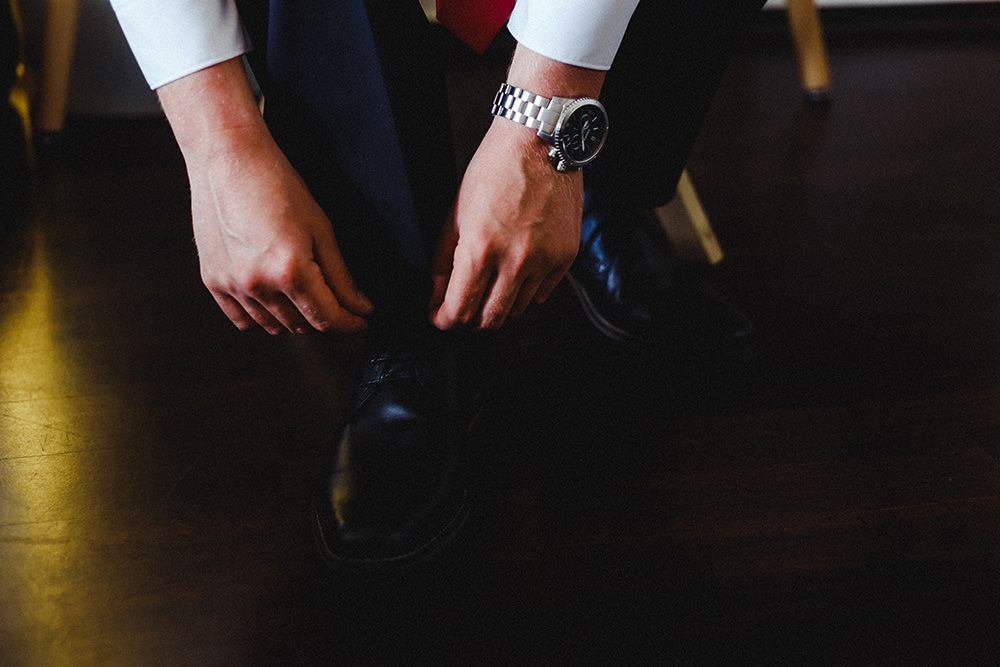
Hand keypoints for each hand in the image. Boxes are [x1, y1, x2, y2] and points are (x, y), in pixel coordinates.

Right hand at [157, 58, 372, 334]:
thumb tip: (359, 306)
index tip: (360, 322)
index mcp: (290, 271)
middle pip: (301, 325)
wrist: (230, 160)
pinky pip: (242, 320)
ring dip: (295, 319)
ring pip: (273, 326)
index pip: (327, 317)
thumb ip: (341, 276)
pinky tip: (275, 301)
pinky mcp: (213, 281)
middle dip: (324, 318)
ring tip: (305, 297)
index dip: (349, 323)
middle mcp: (259, 284)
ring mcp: (232, 285)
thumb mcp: (321, 230)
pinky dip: (262, 317)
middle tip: (337, 303)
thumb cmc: (277, 185)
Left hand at [429, 118, 581, 329]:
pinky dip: (526, 291)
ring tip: (490, 286)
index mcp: (481, 248)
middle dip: (470, 321)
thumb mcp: (457, 210)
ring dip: (499, 305)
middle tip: (462, 310)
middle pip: (490, 319)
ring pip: (517, 310)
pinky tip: (516, 273)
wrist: (541, 142)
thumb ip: (444, 258)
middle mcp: (515, 260)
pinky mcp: (566, 257)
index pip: (460, 308)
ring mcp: (544, 261)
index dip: (444, 320)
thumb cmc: (497, 168)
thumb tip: (436, 292)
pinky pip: (542, 294)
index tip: (440, 318)